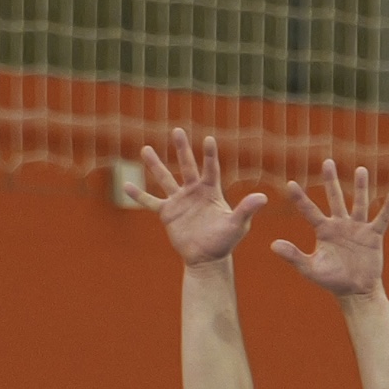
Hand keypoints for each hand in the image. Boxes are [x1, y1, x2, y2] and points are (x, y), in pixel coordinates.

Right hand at [133, 129, 266, 267]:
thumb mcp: (238, 225)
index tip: (208, 139)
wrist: (207, 258)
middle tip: (177, 130)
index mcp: (211, 191)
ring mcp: (179, 201)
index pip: (210, 168)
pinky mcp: (167, 214)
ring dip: (155, 164)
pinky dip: (139, 195)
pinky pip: (151, 202)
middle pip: (187, 165)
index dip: (209, 155)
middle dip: (182, 148)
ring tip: (145, 148)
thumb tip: (263, 198)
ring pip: (165, 179)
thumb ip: (246, 210)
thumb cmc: (225, 241)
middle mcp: (194, 191)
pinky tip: (125, 186)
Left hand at [272, 159, 388, 297]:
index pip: (309, 211)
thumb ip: (293, 255)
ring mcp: (358, 228)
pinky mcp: (373, 235)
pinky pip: (381, 218)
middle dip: (330, 181)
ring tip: (361, 170)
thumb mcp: (310, 268)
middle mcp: (340, 224)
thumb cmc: (331, 280)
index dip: (299, 198)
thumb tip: (272, 244)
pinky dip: (388, 207)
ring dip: (360, 187)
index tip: (290, 183)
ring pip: (359, 203)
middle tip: (327, 162)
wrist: (355, 291)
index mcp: (324, 231)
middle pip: (335, 198)